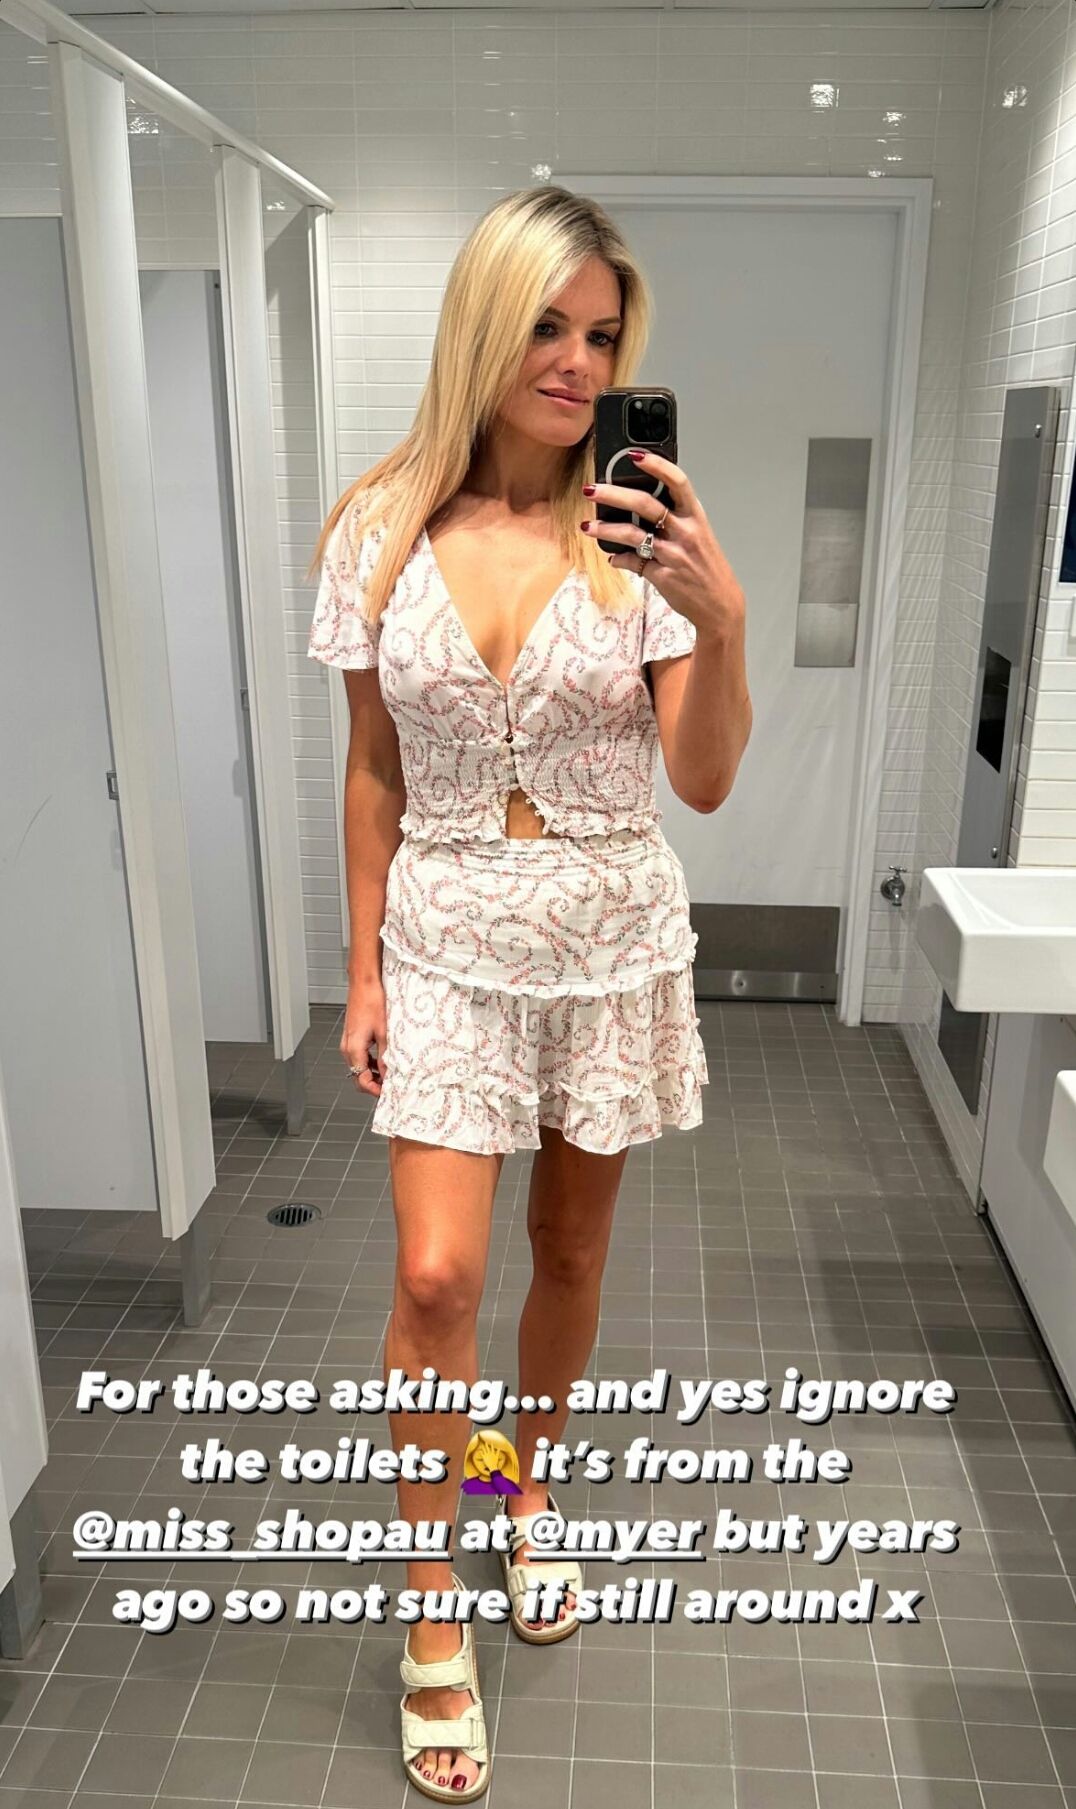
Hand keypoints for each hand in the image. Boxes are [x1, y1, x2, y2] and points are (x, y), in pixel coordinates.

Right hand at [341, 980, 388, 1096]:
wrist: (364, 984)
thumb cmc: (372, 1002)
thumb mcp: (384, 1032)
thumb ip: (386, 1056)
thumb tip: (389, 1074)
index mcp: (353, 1049)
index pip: (361, 1080)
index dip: (375, 1090)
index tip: (388, 1093)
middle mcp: (347, 1048)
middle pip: (357, 1076)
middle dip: (373, 1084)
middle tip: (391, 1085)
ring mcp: (347, 1043)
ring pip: (358, 1067)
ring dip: (372, 1073)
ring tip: (389, 1072)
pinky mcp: (351, 1037)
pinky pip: (359, 1057)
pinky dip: (369, 1062)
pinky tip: (382, 1059)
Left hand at [582, 448, 744, 637]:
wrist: (719, 603)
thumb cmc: (706, 566)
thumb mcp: (697, 536)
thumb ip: (674, 519)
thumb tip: (640, 507)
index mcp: (695, 517)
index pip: (677, 482)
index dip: (657, 465)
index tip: (635, 455)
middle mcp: (685, 532)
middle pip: (645, 504)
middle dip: (613, 494)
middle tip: (591, 489)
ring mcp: (673, 555)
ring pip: (632, 535)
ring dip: (605, 529)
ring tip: (586, 526)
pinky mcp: (662, 576)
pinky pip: (633, 562)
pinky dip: (619, 559)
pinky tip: (612, 558)